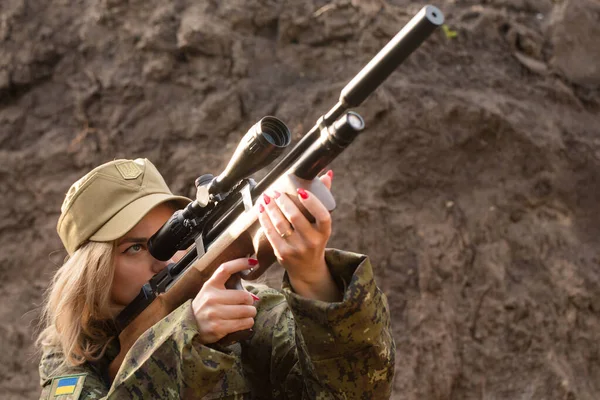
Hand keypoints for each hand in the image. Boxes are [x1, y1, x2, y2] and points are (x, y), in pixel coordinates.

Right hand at [191, 258, 257, 343]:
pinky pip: (244, 323)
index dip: (240, 263)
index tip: (253, 261)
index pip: (225, 269)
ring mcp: (214, 313)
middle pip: (244, 296)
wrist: (190, 327)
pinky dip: (248, 322)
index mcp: (210, 286)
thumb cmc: (207, 307)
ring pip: (246, 310)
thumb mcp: (212, 292)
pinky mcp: (218, 327)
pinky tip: (243, 321)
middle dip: (250, 301)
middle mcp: (211, 298)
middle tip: (247, 304)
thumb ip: (228, 287)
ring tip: (246, 313)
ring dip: (251, 313)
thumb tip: (253, 292)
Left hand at [257, 171, 341, 301]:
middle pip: (296, 217)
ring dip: (271, 208)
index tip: (300, 190)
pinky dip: (264, 219)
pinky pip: (271, 233)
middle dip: (283, 201)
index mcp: (324, 232)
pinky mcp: (282, 254)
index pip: (322, 215)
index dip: (312, 202)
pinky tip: (261, 210)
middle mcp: (312, 241)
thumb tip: (328, 174)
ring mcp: (297, 249)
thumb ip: (324, 198)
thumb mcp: (322, 224)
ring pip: (280, 224)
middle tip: (275, 192)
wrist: (307, 268)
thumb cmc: (315, 239)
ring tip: (266, 198)